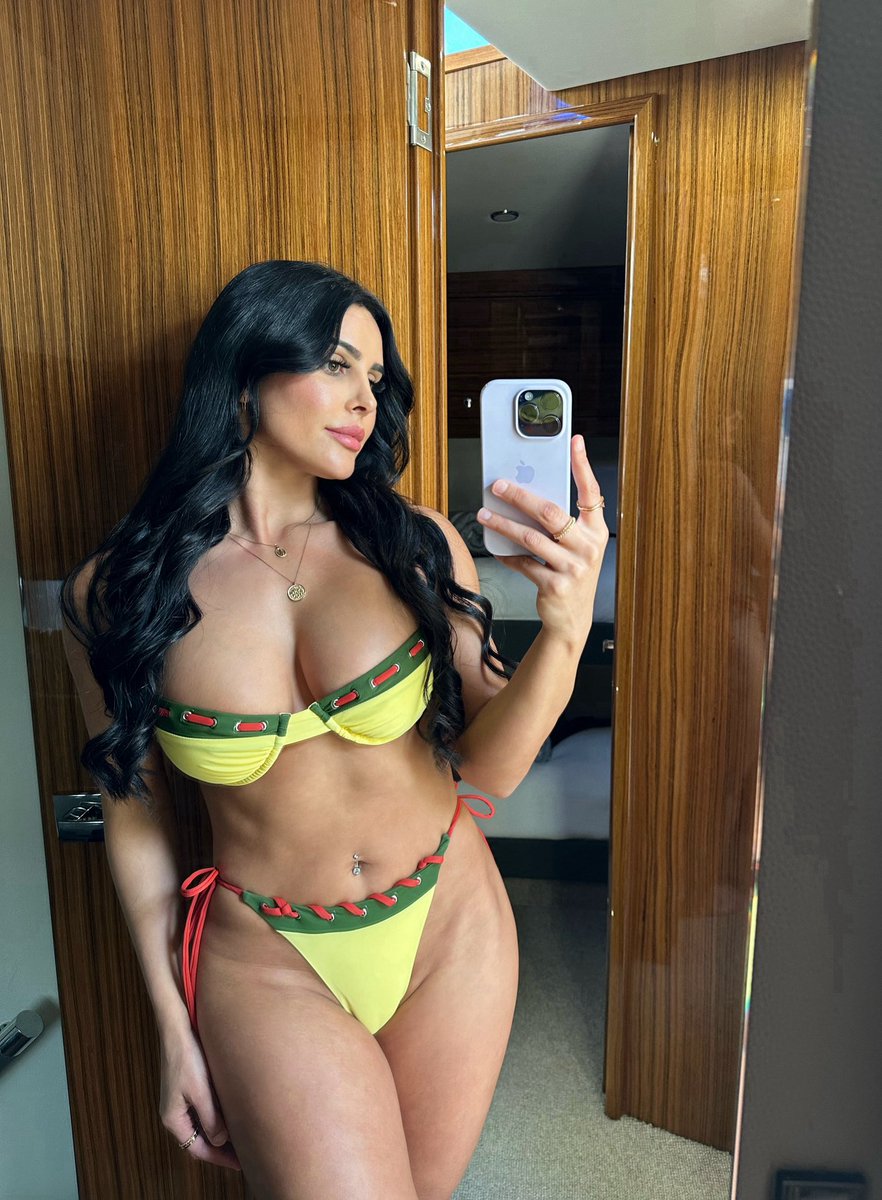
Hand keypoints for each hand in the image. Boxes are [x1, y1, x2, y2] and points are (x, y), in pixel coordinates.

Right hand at [159, 1025, 240, 1170]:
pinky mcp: (185, 1088)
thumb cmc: (187, 1057)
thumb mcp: (201, 1092)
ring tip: (240, 1137)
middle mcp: (173, 1113)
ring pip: (200, 1126)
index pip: (197, 1149)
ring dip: (218, 1133)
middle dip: (220, 1149)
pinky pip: (200, 1111)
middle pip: (198, 1140)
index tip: (239, 1164)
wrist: (177, 1028)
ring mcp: (178, 1101)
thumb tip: (220, 1141)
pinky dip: (215, 1118)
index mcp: (173, 1118)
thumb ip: (211, 1119)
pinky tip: (230, 1115)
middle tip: (243, 1154)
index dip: (219, 1158)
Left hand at [476, 434, 608, 645]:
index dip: (583, 466)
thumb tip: (528, 495)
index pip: (590, 492)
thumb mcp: (576, 547)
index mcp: (596, 532)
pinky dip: (507, 555)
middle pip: (550, 513)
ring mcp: (573, 568)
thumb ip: (562, 524)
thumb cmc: (572, 575)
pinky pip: (523, 563)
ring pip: (530, 537)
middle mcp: (588, 548)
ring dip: (503, 524)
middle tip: (498, 485)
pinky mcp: (555, 586)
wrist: (573, 619)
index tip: (574, 442)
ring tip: (484, 515)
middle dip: (520, 496)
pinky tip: (496, 548)